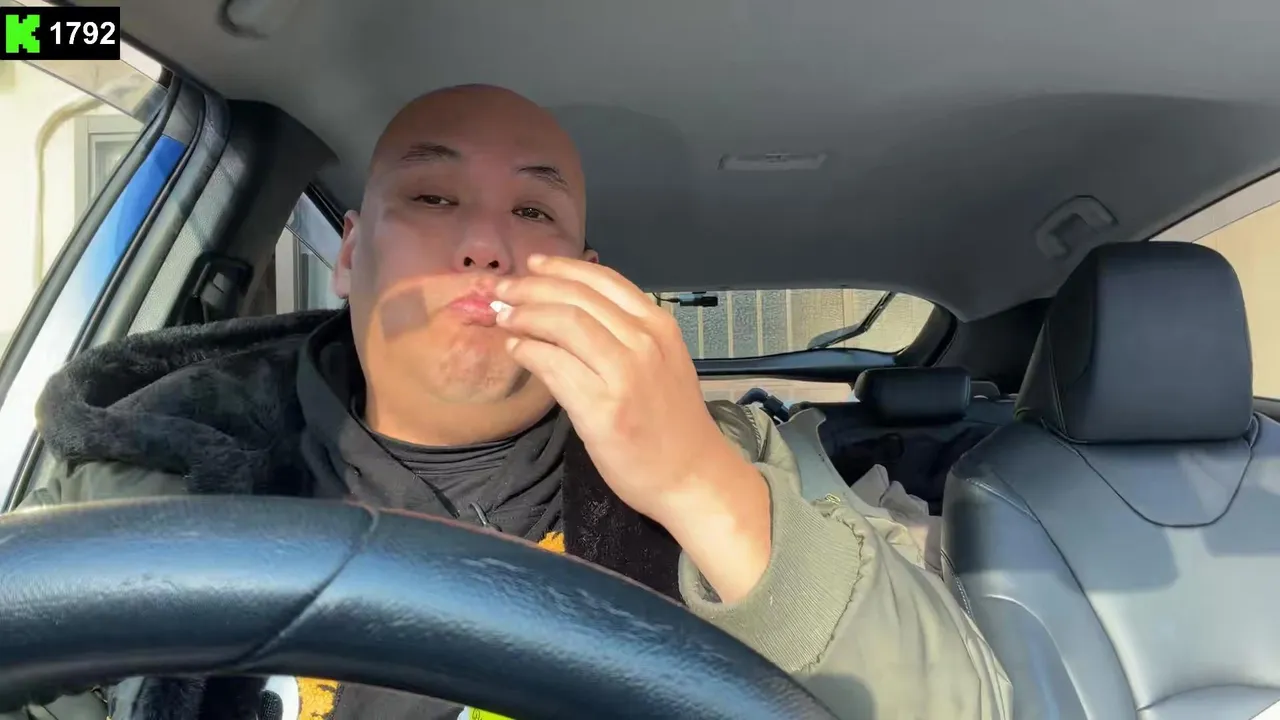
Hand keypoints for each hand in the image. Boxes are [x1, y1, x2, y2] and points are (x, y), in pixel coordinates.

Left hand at [493, 255, 770, 600]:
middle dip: (531, 287)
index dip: (561, 267)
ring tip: (502, 316)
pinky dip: (529, 350)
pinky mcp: (603, 408)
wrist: (692, 477)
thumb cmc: (671, 423)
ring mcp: (625, 374)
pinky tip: (516, 348)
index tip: (531, 265)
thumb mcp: (659, 364)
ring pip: (564, 323)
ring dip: (524, 314)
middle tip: (501, 290)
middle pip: (577, 297)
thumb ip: (624, 336)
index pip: (604, 280)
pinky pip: (555, 365)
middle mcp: (644, 342)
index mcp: (658, 326)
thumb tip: (568, 311)